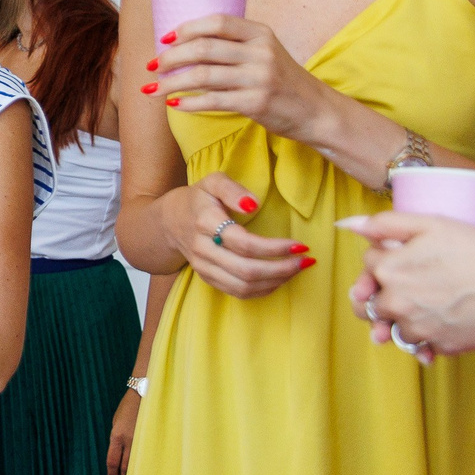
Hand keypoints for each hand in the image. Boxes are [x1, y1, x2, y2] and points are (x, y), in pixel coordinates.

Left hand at [106, 389, 139, 474]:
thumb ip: (116, 438)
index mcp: (116, 436)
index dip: (112, 473)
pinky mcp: (152, 439)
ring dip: (133, 474)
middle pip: (125, 466)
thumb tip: (117, 452)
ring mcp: (142, 441)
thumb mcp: (116, 422)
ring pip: (137, 464)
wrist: (144, 395)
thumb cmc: (128, 408)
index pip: (112, 461)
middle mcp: (128, 441)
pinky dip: (144, 465)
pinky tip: (144, 471)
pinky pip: (147, 456)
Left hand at [146, 14, 334, 139]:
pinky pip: (212, 100)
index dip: (186, 28)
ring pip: (202, 75)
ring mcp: (259, 77)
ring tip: (152, 88)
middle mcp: (261, 52)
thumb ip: (233, 47)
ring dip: (171, 82)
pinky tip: (174, 104)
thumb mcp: (265, 53)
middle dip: (170, 57)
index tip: (164, 40)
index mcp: (261, 33)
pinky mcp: (256, 102)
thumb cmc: (282, 81)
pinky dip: (188, 102)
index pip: (217, 21)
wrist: (316, 111)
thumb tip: (183, 48)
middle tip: (152, 66)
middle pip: (203, 47)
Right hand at [168, 172, 309, 297]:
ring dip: (275, 281)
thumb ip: (233, 190)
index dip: (275, 248)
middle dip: (281, 269)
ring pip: (243, 286)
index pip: (244, 243)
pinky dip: (263, 289)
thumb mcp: (212, 182)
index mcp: (205, 222)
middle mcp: (202, 249)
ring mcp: (203, 267)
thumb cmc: (198, 199)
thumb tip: (253, 204)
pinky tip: (279, 279)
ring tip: (296, 270)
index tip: (301, 245)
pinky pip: (237, 292)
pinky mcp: (207, 278)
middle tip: (306, 261)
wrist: (168, 222)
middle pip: (246, 270)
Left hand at [347, 212, 474, 356]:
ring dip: (398, 320)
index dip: (384, 258)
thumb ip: (386, 224)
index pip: (367, 264)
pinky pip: (418, 346)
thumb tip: (348, 224)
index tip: (403, 256)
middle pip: (367, 303)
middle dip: (378, 295)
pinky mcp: (437, 346)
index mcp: (388, 270)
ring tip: (423, 308)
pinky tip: (439, 326)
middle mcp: (394, 303)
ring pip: (390, 327)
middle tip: (405, 288)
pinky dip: (423, 340)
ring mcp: (415, 328)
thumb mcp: (433, 225)